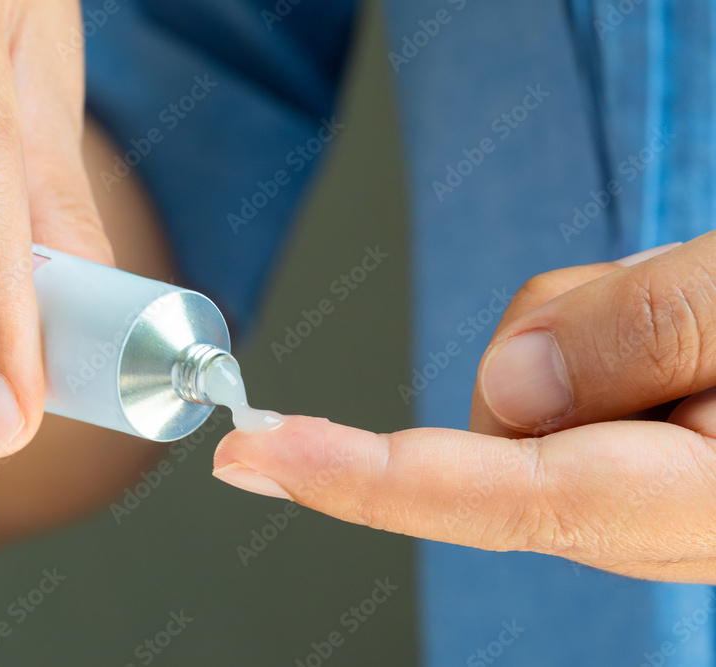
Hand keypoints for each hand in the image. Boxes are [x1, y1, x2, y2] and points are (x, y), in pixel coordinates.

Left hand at [213, 234, 715, 582]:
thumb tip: (501, 390)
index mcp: (683, 503)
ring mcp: (639, 497)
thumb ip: (642, 338)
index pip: (479, 494)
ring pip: (526, 396)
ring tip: (708, 319)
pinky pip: (563, 387)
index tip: (250, 453)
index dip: (353, 474)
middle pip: (499, 429)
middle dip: (551, 348)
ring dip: (591, 333)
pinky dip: (603, 344)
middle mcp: (646, 522)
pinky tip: (686, 344)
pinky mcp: (633, 462)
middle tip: (672, 305)